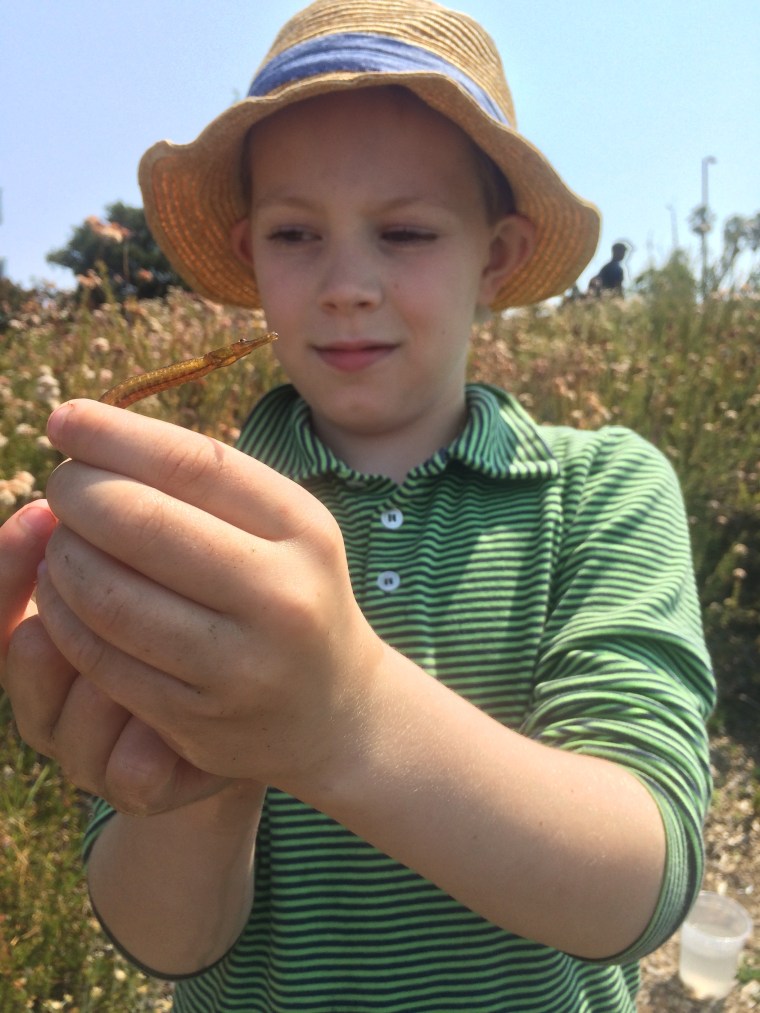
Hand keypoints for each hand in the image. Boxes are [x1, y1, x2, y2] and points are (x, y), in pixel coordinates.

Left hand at [36, 400, 383, 800]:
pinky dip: (62, 618)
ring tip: (61, 542)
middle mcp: (281, 597)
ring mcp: (240, 667)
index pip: (195, 464)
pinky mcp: (199, 721)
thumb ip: (205, 482)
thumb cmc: (291, 591)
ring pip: (109, 595)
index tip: (64, 420)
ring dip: (62, 557)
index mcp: (303, 531)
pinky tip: (63, 594)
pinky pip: (100, 659)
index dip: (116, 436)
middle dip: (77, 494)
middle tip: (61, 487)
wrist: (335, 708)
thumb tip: (88, 432)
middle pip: (142, 523)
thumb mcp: (281, 527)